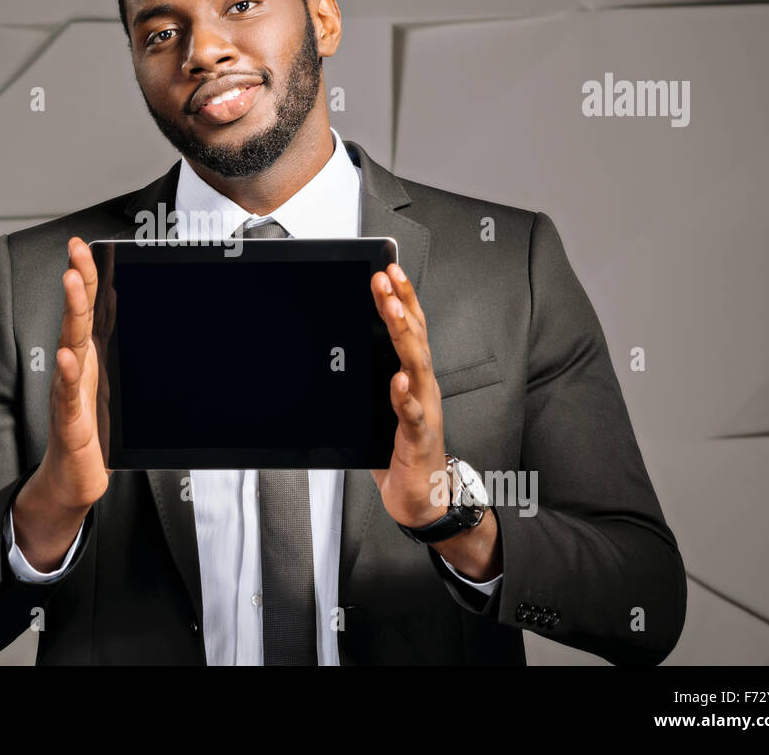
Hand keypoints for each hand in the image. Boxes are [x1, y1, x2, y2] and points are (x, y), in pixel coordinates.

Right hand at [13, 237, 111, 569]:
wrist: (74, 478)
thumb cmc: (92, 432)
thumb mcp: (113, 388)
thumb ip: (121, 357)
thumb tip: (148, 320)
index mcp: (90, 357)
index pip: (87, 309)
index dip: (85, 276)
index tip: (83, 246)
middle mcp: (77, 369)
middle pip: (76, 317)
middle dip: (77, 280)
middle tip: (75, 251)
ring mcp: (71, 393)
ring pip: (71, 346)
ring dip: (71, 313)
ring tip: (70, 282)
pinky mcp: (71, 422)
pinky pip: (67, 395)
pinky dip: (67, 375)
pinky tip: (67, 357)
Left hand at [368, 263, 501, 581]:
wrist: (424, 498)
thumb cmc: (403, 452)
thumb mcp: (383, 407)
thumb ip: (373, 381)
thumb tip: (344, 349)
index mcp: (413, 379)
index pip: (411, 330)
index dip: (404, 298)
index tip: (389, 270)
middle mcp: (422, 389)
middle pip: (415, 339)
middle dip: (401, 304)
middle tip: (386, 278)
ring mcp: (423, 412)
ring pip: (417, 368)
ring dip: (404, 337)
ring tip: (394, 312)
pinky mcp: (418, 440)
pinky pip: (412, 416)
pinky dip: (405, 397)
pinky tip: (397, 381)